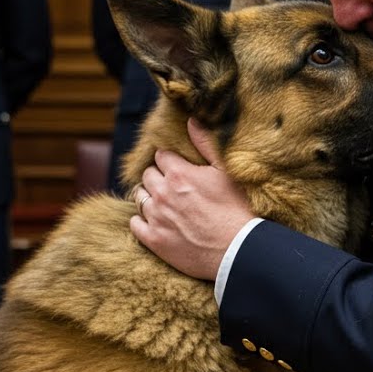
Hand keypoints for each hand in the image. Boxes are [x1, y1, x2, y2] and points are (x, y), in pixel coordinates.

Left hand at [130, 117, 255, 280]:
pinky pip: (135, 223)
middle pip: (148, 175)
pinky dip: (142, 220)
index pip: (161, 156)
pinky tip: (156, 221)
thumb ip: (205, 144)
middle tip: (174, 186)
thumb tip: (191, 120)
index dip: (171, 160)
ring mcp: (156, 218)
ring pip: (139, 197)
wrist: (237, 251)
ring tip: (166, 203)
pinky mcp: (154, 240)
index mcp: (179, 173)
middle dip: (159, 177)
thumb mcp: (226, 171)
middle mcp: (162, 193)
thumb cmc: (237, 209)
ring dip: (150, 197)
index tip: (180, 168)